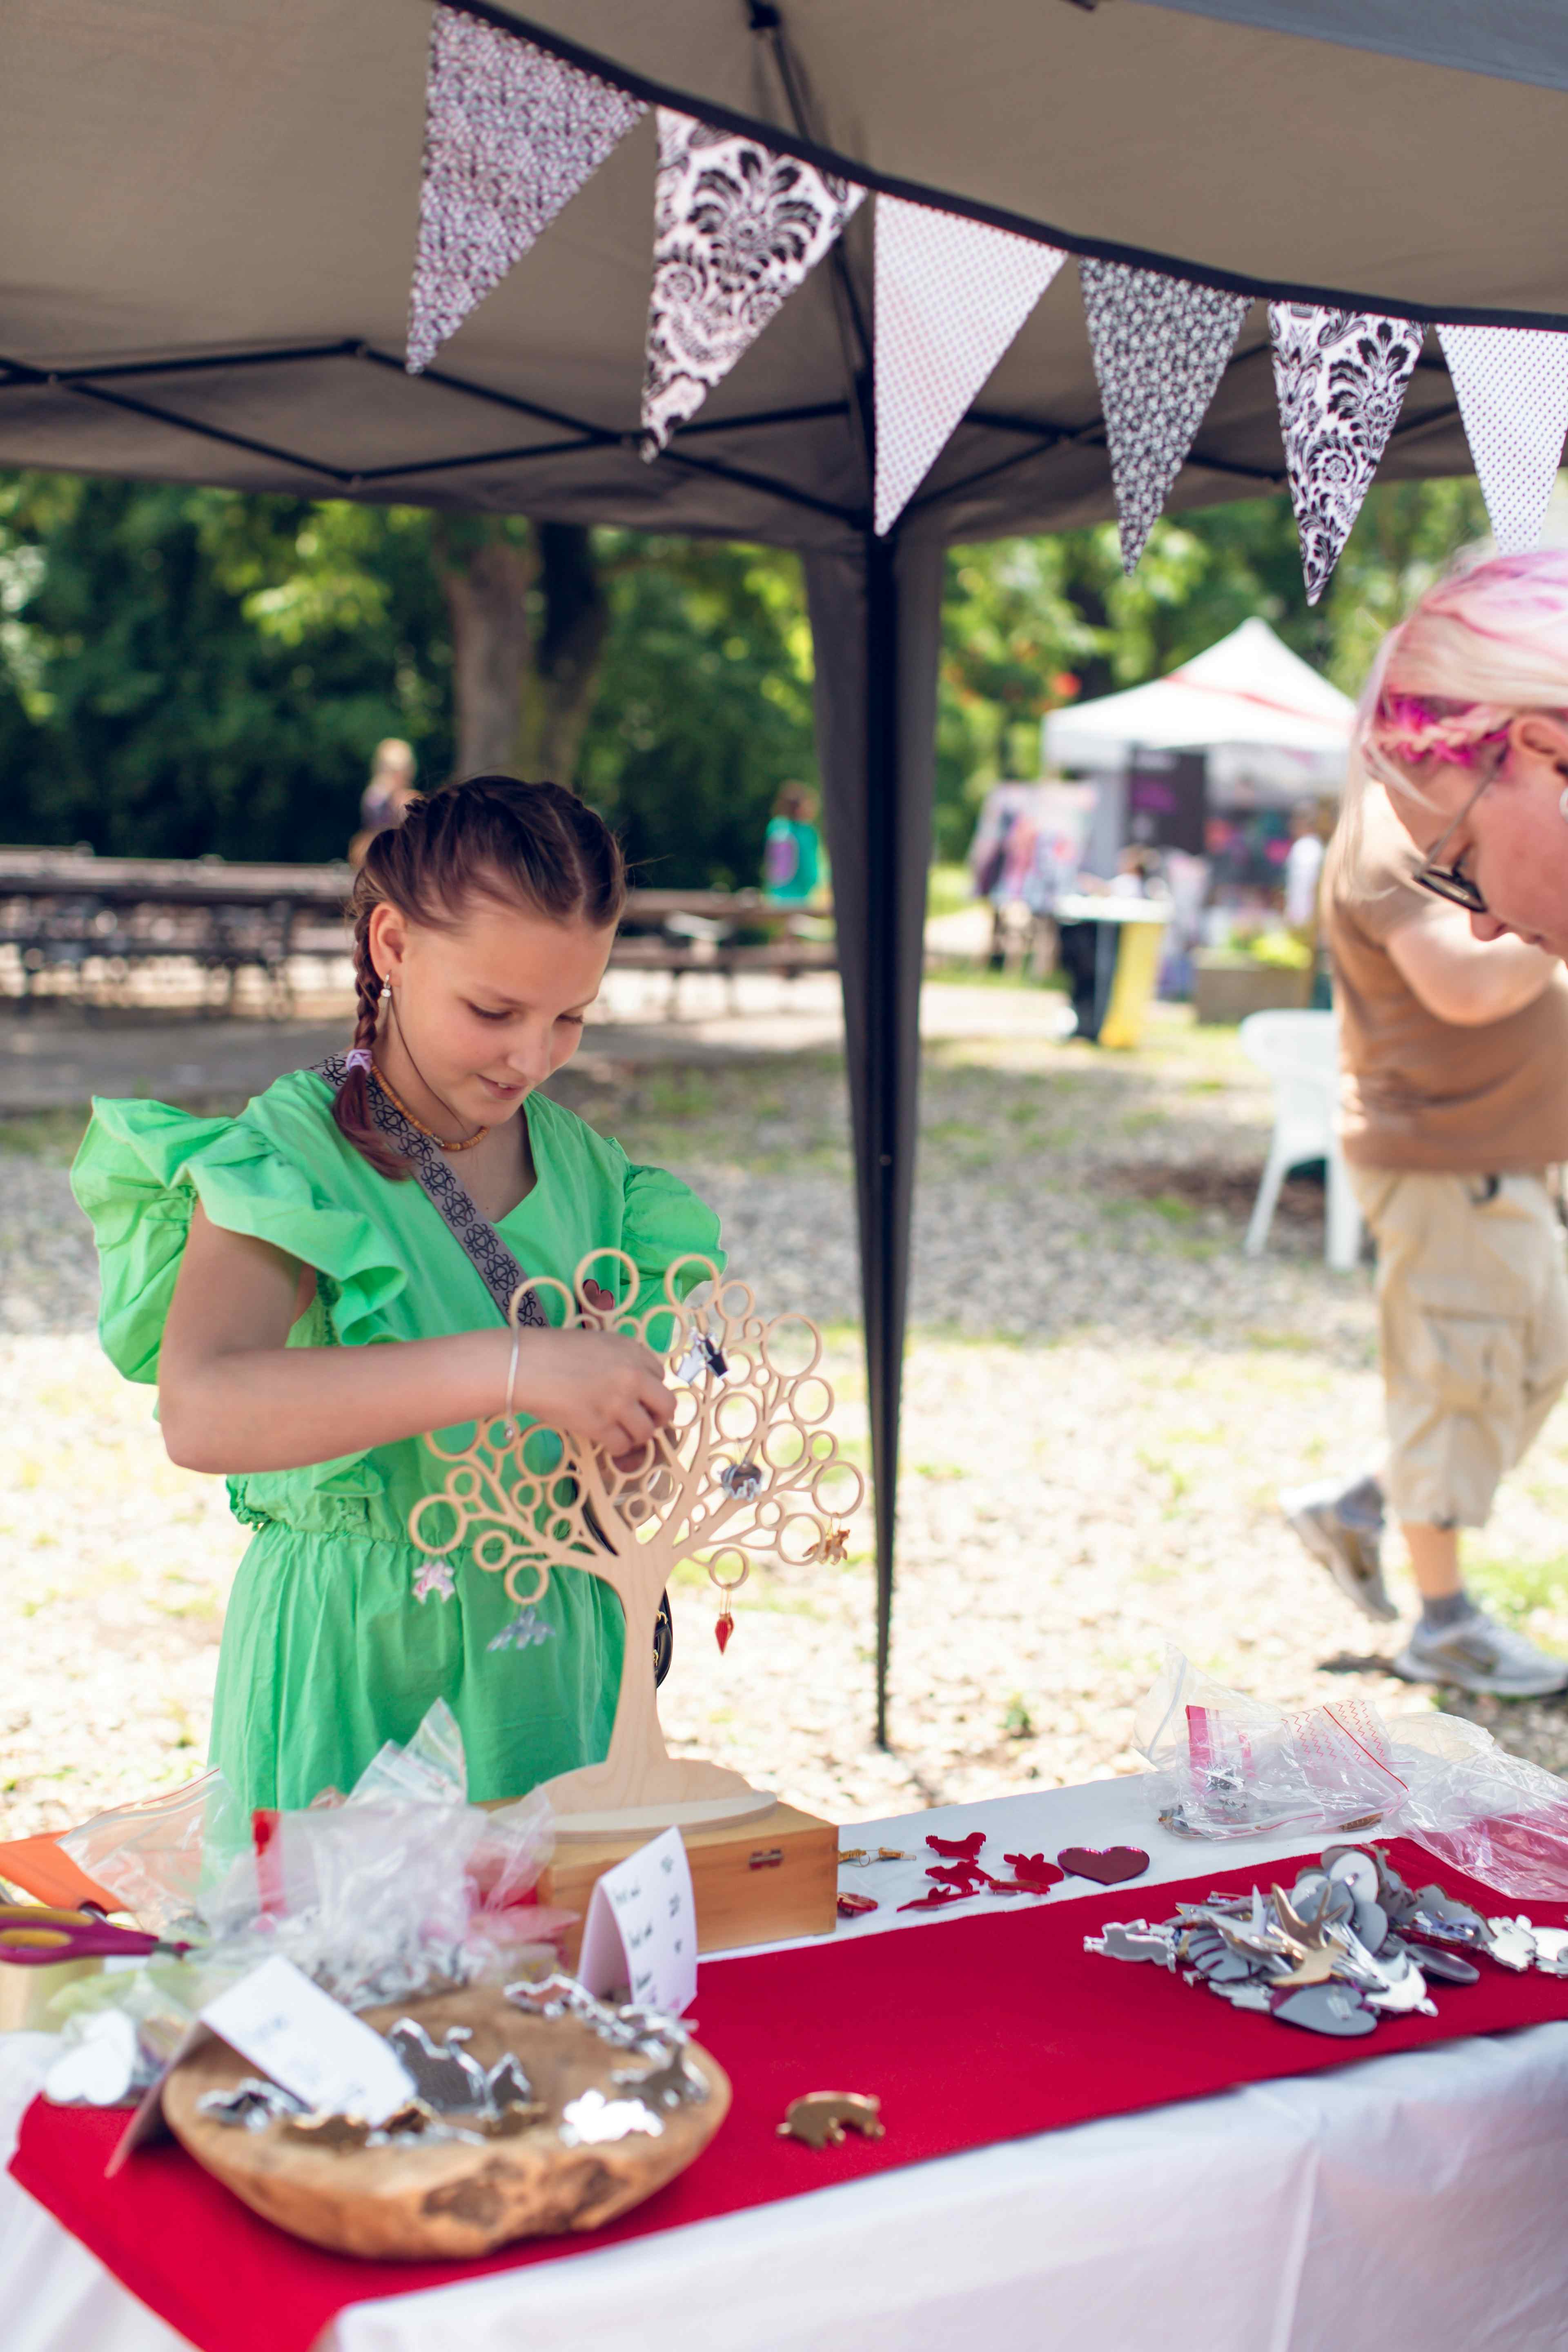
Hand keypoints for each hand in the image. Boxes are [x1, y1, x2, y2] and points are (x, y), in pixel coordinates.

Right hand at [509, 1327, 674, 1456]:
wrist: (527, 1365)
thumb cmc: (554, 1350)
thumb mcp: (597, 1342)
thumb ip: (620, 1359)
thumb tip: (635, 1385)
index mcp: (632, 1351)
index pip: (660, 1376)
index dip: (651, 1390)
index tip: (642, 1398)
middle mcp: (633, 1376)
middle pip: (666, 1406)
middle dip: (659, 1418)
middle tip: (647, 1423)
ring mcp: (618, 1402)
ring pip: (646, 1431)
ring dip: (637, 1436)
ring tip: (623, 1434)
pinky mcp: (600, 1425)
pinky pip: (622, 1445)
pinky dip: (617, 1448)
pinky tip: (608, 1443)